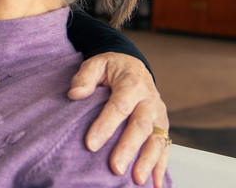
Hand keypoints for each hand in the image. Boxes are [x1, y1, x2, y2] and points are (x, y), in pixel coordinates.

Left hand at [69, 53, 169, 187]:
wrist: (133, 67)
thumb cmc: (110, 68)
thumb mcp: (96, 64)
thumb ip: (85, 77)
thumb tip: (75, 93)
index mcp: (132, 84)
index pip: (119, 106)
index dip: (105, 125)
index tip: (90, 144)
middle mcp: (150, 101)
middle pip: (141, 126)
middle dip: (128, 148)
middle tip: (115, 167)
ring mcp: (159, 115)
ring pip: (156, 139)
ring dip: (148, 161)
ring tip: (136, 179)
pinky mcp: (162, 127)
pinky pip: (165, 147)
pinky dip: (161, 166)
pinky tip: (155, 184)